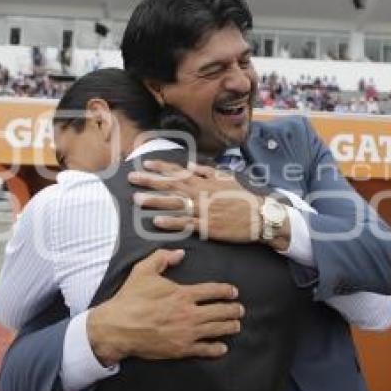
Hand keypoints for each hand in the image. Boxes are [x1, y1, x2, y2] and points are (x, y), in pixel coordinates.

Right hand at [86, 249, 243, 363]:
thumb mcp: (143, 270)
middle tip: (240, 310)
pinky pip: (204, 350)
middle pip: (221, 311)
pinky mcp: (181, 349)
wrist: (117, 327)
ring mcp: (187, 332)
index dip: (227, 291)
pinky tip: (222, 347)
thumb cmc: (130, 298)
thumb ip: (163, 257)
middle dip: (234, 310)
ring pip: (217, 330)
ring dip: (230, 327)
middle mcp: (189, 313)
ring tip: (236, 326)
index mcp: (183, 294)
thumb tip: (180, 253)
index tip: (234, 292)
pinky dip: (216, 349)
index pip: (213, 291)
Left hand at [130, 160, 263, 242]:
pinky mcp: (207, 227)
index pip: (179, 172)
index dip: (161, 167)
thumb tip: (190, 165)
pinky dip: (171, 222)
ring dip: (155, 201)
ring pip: (175, 204)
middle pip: (171, 186)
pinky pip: (186, 224)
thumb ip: (206, 171)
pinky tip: (157, 221)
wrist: (259, 216)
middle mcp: (201, 193)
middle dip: (150, 181)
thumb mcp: (226, 178)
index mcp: (205, 181)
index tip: (145, 163)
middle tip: (132, 178)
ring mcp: (203, 210)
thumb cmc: (242, 197)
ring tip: (137, 199)